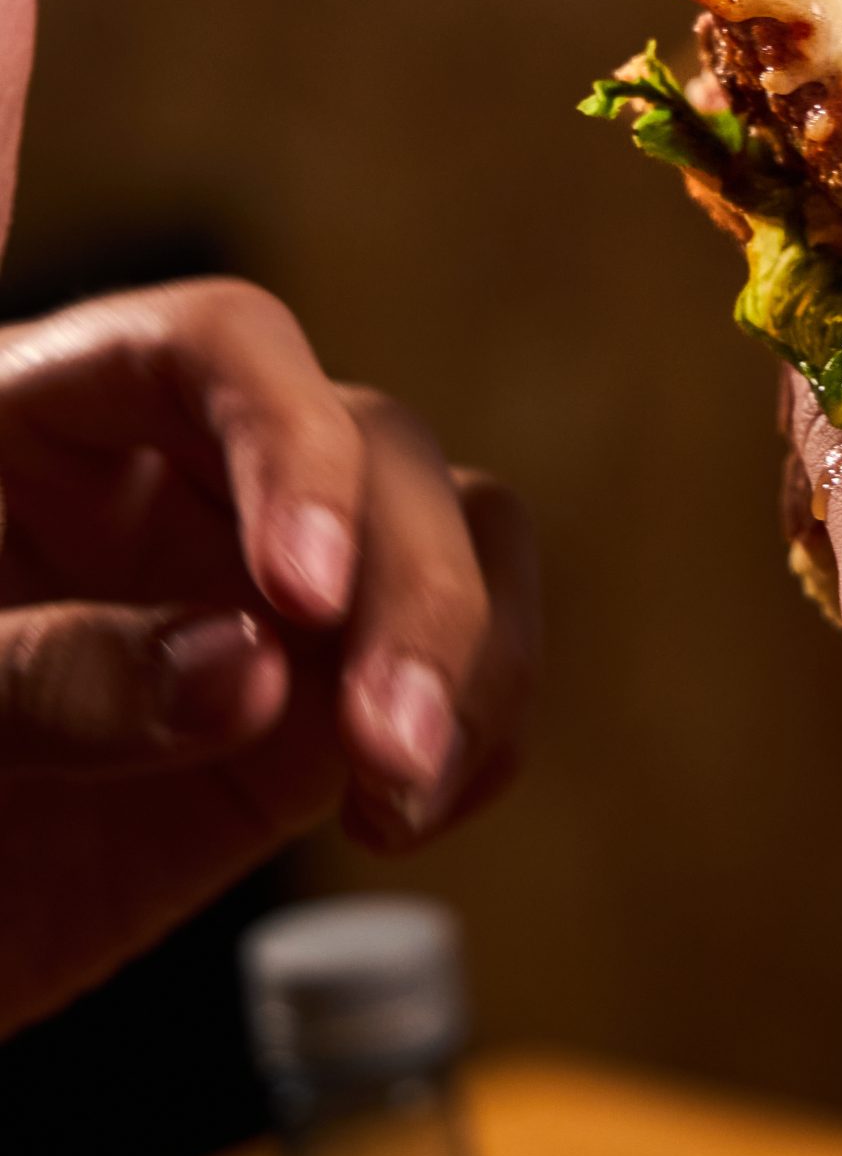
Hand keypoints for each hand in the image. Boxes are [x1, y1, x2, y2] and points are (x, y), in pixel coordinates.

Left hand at [0, 278, 537, 1039]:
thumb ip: (43, 680)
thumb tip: (256, 673)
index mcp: (50, 414)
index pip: (217, 344)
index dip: (286, 439)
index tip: (301, 590)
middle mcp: (184, 476)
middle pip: (370, 444)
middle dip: (408, 587)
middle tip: (383, 739)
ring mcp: (264, 593)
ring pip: (449, 533)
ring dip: (467, 652)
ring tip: (403, 789)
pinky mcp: (316, 716)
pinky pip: (462, 667)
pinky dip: (483, 727)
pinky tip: (415, 811)